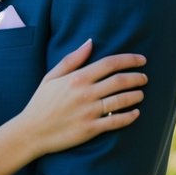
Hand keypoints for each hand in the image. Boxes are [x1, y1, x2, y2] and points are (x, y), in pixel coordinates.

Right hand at [19, 39, 147, 156]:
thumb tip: (90, 42)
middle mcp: (85, 93)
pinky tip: (136, 113)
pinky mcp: (90, 129)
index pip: (109, 64)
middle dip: (136, 77)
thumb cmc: (40, 103)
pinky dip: (130, 116)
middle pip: (119, 81)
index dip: (129, 60)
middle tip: (144, 78)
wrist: (31, 132)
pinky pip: (116, 122)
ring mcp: (88, 112)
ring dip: (135, 96)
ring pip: (121, 101)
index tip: (141, 59)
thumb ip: (72, 60)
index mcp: (76, 78)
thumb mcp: (51, 77)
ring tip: (141, 94)